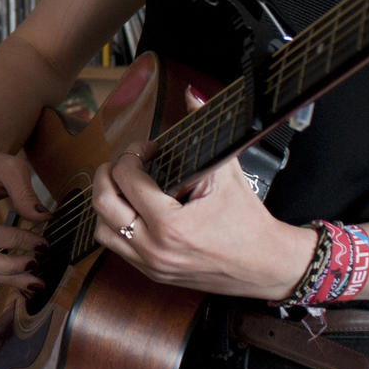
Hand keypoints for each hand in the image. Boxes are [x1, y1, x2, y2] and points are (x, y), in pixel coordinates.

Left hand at [87, 94, 314, 297]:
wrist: (266, 265)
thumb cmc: (249, 221)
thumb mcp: (227, 172)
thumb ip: (204, 128)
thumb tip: (192, 94)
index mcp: (171, 225)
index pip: (127, 180)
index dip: (132, 155)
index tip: (147, 150)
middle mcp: (154, 248)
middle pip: (103, 204)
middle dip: (107, 174)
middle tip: (124, 163)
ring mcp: (151, 265)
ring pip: (102, 229)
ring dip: (106, 203)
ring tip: (123, 186)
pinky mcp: (152, 274)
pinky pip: (116, 247)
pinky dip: (116, 225)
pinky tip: (132, 209)